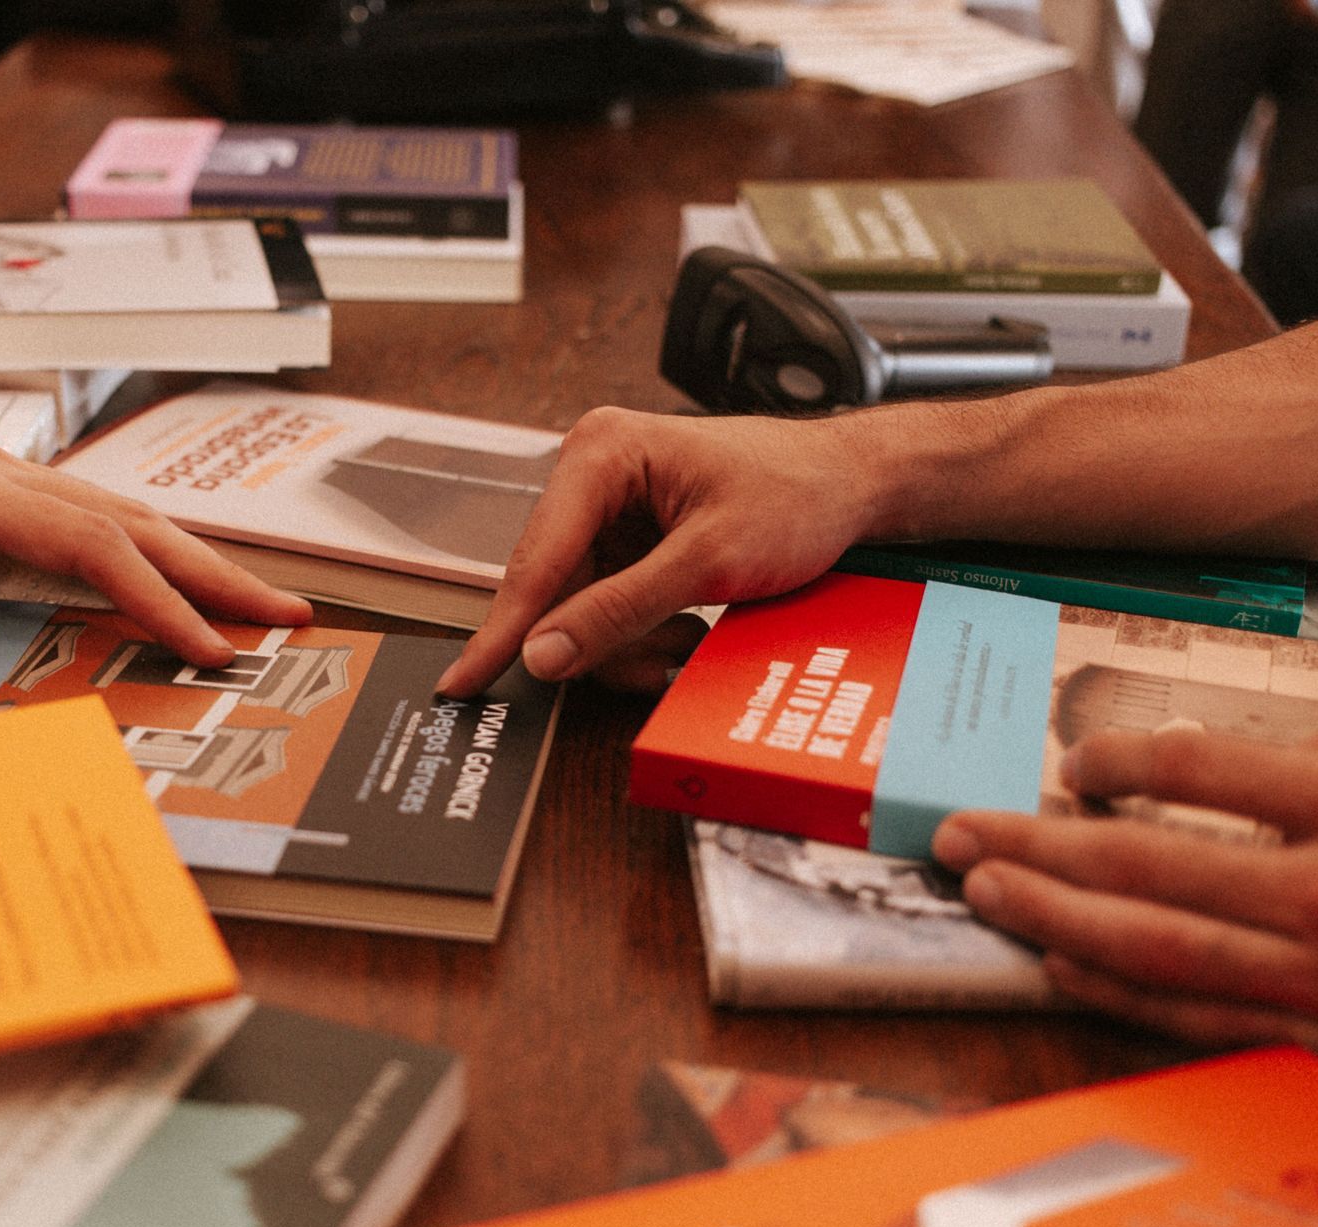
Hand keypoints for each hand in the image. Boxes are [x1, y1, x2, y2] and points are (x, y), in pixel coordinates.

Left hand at [0, 386, 310, 705]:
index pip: (95, 550)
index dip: (160, 602)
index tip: (209, 648)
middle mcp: (3, 479)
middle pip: (137, 523)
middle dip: (218, 572)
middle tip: (288, 614)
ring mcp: (2, 479)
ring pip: (121, 514)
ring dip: (190, 556)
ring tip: (247, 597)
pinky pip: (89, 514)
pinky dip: (143, 545)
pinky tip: (156, 568)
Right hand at [436, 407, 886, 696]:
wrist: (853, 484)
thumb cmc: (795, 495)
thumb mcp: (708, 562)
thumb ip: (619, 610)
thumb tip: (544, 655)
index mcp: (601, 453)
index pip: (536, 558)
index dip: (504, 629)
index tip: (464, 681)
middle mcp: (592, 475)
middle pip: (554, 590)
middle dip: (601, 639)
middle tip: (660, 661)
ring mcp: (608, 510)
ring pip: (579, 609)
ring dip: (630, 642)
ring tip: (690, 637)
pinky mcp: (628, 540)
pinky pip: (606, 607)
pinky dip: (643, 634)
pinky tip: (686, 629)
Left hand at [931, 715, 1317, 1113]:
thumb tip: (1257, 747)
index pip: (1201, 769)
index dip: (1117, 762)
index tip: (1075, 763)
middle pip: (1145, 861)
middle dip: (1037, 845)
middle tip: (958, 832)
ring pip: (1150, 946)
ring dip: (1050, 917)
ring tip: (981, 891)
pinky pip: (1194, 1017)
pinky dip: (1115, 991)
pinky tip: (1058, 963)